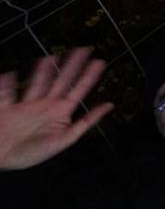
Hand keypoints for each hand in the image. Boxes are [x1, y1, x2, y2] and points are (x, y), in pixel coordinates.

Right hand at [0, 48, 113, 170]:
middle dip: (73, 65)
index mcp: (59, 113)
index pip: (79, 89)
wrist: (1, 160)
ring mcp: (26, 104)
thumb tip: (109, 105)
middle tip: (84, 49)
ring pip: (39, 81)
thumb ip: (86, 122)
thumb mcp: (65, 140)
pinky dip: (7, 82)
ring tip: (53, 56)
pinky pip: (7, 92)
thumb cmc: (30, 154)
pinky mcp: (6, 107)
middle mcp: (45, 106)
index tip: (99, 61)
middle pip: (62, 80)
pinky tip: (11, 73)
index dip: (89, 76)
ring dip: (45, 69)